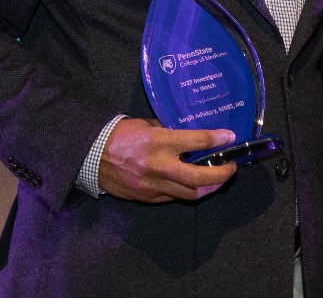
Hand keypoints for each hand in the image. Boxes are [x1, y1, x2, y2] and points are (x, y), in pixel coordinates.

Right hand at [98, 118, 237, 202]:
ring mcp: (153, 186)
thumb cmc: (120, 134)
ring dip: (209, 188)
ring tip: (217, 180)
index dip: (218, 139)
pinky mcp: (147, 198)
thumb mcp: (147, 124)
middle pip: (200, 178)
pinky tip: (193, 185)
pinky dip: (187, 192)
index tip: (230, 137)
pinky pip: (173, 198)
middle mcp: (159, 166)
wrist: (91, 155)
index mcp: (159, 142)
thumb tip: (190, 134)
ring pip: (190, 194)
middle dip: (222, 175)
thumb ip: (169, 131)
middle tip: (231, 168)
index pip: (197, 142)